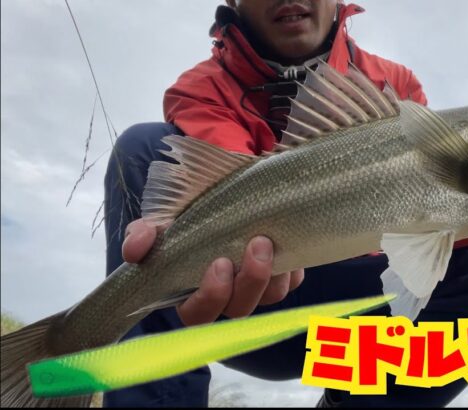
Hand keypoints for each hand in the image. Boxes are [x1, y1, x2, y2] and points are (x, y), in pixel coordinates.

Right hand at [122, 219, 304, 325]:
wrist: (229, 188)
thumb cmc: (191, 211)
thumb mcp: (163, 218)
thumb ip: (144, 234)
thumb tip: (135, 251)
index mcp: (193, 291)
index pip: (198, 315)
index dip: (209, 297)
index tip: (218, 264)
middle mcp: (229, 295)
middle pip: (240, 309)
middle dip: (249, 282)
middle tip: (256, 245)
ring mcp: (259, 288)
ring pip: (271, 297)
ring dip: (273, 273)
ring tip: (268, 239)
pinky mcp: (285, 275)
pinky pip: (293, 280)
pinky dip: (291, 265)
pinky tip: (286, 242)